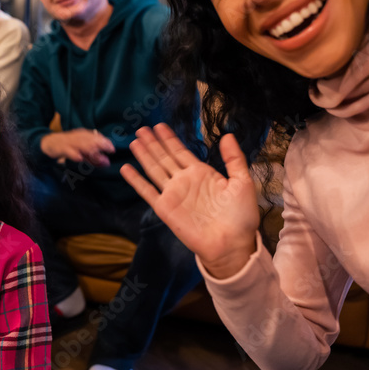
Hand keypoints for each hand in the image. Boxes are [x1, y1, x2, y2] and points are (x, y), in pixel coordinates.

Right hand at [40, 129, 114, 165]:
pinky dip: (74, 154)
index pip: (97, 136)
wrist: (49, 143)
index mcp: (84, 135)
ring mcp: (69, 142)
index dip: (105, 142)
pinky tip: (80, 158)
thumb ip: (93, 158)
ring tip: (98, 156)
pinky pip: (68, 150)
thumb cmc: (68, 147)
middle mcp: (78, 136)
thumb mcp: (82, 152)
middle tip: (109, 150)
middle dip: (101, 144)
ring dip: (91, 150)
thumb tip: (106, 163)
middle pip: (91, 139)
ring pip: (81, 144)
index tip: (113, 149)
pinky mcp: (61, 148)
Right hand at [121, 124, 259, 277]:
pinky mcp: (164, 208)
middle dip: (153, 143)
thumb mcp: (242, 182)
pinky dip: (135, 180)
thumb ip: (234, 158)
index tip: (159, 126)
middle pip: (164, 157)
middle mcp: (184, 181)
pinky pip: (147, 191)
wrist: (232, 244)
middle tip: (142, 128)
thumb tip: (226, 135)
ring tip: (134, 141)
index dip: (170, 139)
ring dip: (144, 155)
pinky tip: (125, 168)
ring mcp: (173, 194)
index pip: (181, 152)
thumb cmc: (240, 216)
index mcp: (202, 173)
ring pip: (154, 169)